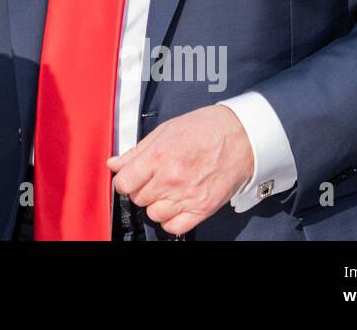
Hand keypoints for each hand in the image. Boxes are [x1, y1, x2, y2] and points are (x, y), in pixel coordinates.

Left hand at [107, 104, 252, 236]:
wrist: (241, 137)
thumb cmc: (205, 129)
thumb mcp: (164, 130)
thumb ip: (136, 151)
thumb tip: (115, 163)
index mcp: (158, 156)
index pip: (124, 182)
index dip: (123, 180)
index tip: (128, 178)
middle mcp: (171, 179)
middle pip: (138, 198)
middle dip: (140, 189)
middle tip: (151, 179)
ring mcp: (187, 196)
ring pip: (153, 214)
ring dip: (154, 204)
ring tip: (164, 191)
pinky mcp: (202, 208)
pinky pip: (174, 227)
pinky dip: (170, 220)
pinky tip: (174, 205)